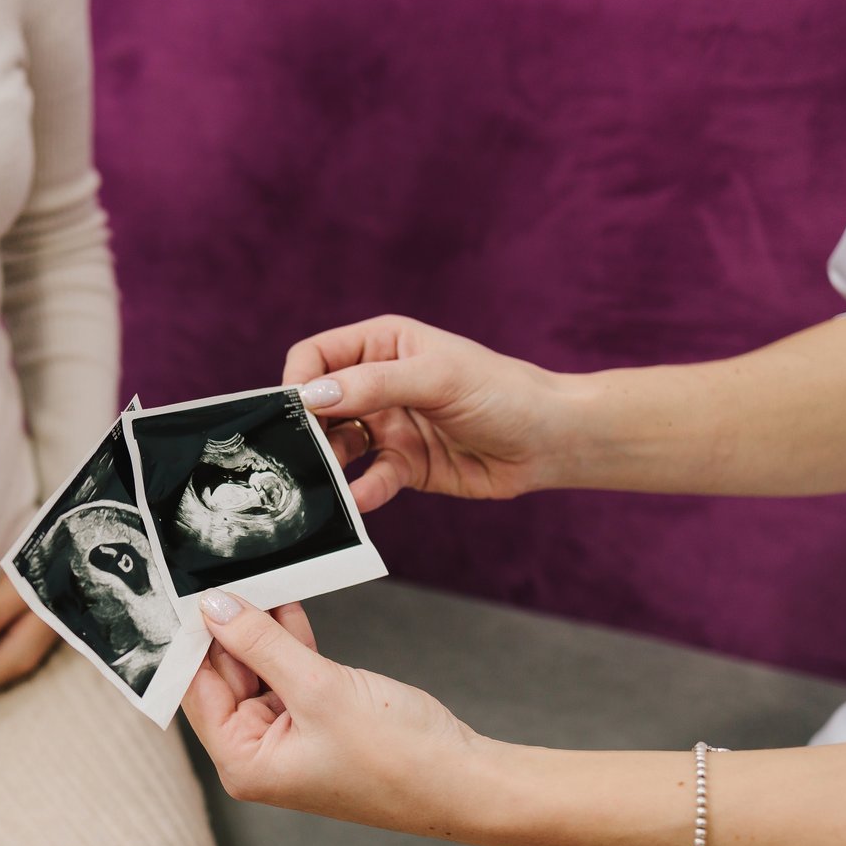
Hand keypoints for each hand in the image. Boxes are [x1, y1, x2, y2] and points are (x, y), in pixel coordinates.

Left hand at [181, 590, 491, 833]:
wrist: (465, 781)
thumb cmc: (397, 757)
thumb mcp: (318, 688)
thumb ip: (262, 644)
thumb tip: (216, 609)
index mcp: (244, 763)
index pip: (196, 691)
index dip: (191, 641)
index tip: (186, 593)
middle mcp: (259, 755)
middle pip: (224, 678)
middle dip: (227, 628)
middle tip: (223, 574)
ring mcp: (290, 738)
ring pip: (259, 669)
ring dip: (261, 629)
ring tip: (255, 579)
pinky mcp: (319, 720)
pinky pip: (292, 672)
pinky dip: (290, 640)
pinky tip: (286, 603)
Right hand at [283, 315, 573, 512]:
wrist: (551, 440)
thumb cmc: (502, 392)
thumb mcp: (437, 376)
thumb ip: (374, 384)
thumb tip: (312, 396)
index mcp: (383, 345)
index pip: (317, 356)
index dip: (299, 381)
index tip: (293, 411)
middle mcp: (379, 384)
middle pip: (319, 405)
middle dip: (305, 430)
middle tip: (296, 454)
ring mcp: (389, 426)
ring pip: (338, 446)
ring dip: (328, 465)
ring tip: (322, 484)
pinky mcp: (404, 465)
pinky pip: (370, 479)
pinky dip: (361, 491)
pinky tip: (358, 501)